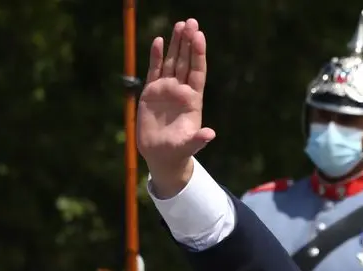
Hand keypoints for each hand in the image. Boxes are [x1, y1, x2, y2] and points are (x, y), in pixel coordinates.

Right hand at [137, 18, 215, 196]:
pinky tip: (159, 41)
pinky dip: (157, 56)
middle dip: (188, 42)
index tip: (199, 36)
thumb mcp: (190, 145)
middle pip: (186, 62)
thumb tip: (210, 135)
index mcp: (193, 100)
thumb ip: (199, 139)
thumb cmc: (178, 150)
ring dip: (176, 44)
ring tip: (179, 25)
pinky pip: (155, 70)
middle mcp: (181, 91)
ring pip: (172, 62)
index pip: (197, 72)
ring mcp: (167, 90)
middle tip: (191, 22)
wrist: (162, 155)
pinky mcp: (151, 92)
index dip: (198, 54)